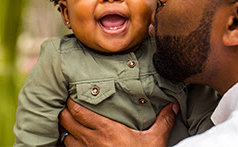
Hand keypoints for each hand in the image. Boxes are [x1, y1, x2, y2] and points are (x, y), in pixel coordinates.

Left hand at [58, 98, 178, 146]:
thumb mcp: (155, 140)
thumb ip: (163, 121)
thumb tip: (173, 106)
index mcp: (107, 130)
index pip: (79, 111)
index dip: (72, 102)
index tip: (73, 95)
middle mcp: (92, 141)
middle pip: (66, 120)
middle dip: (65, 111)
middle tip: (70, 105)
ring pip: (65, 136)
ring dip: (66, 128)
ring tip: (71, 122)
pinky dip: (69, 142)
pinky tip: (75, 139)